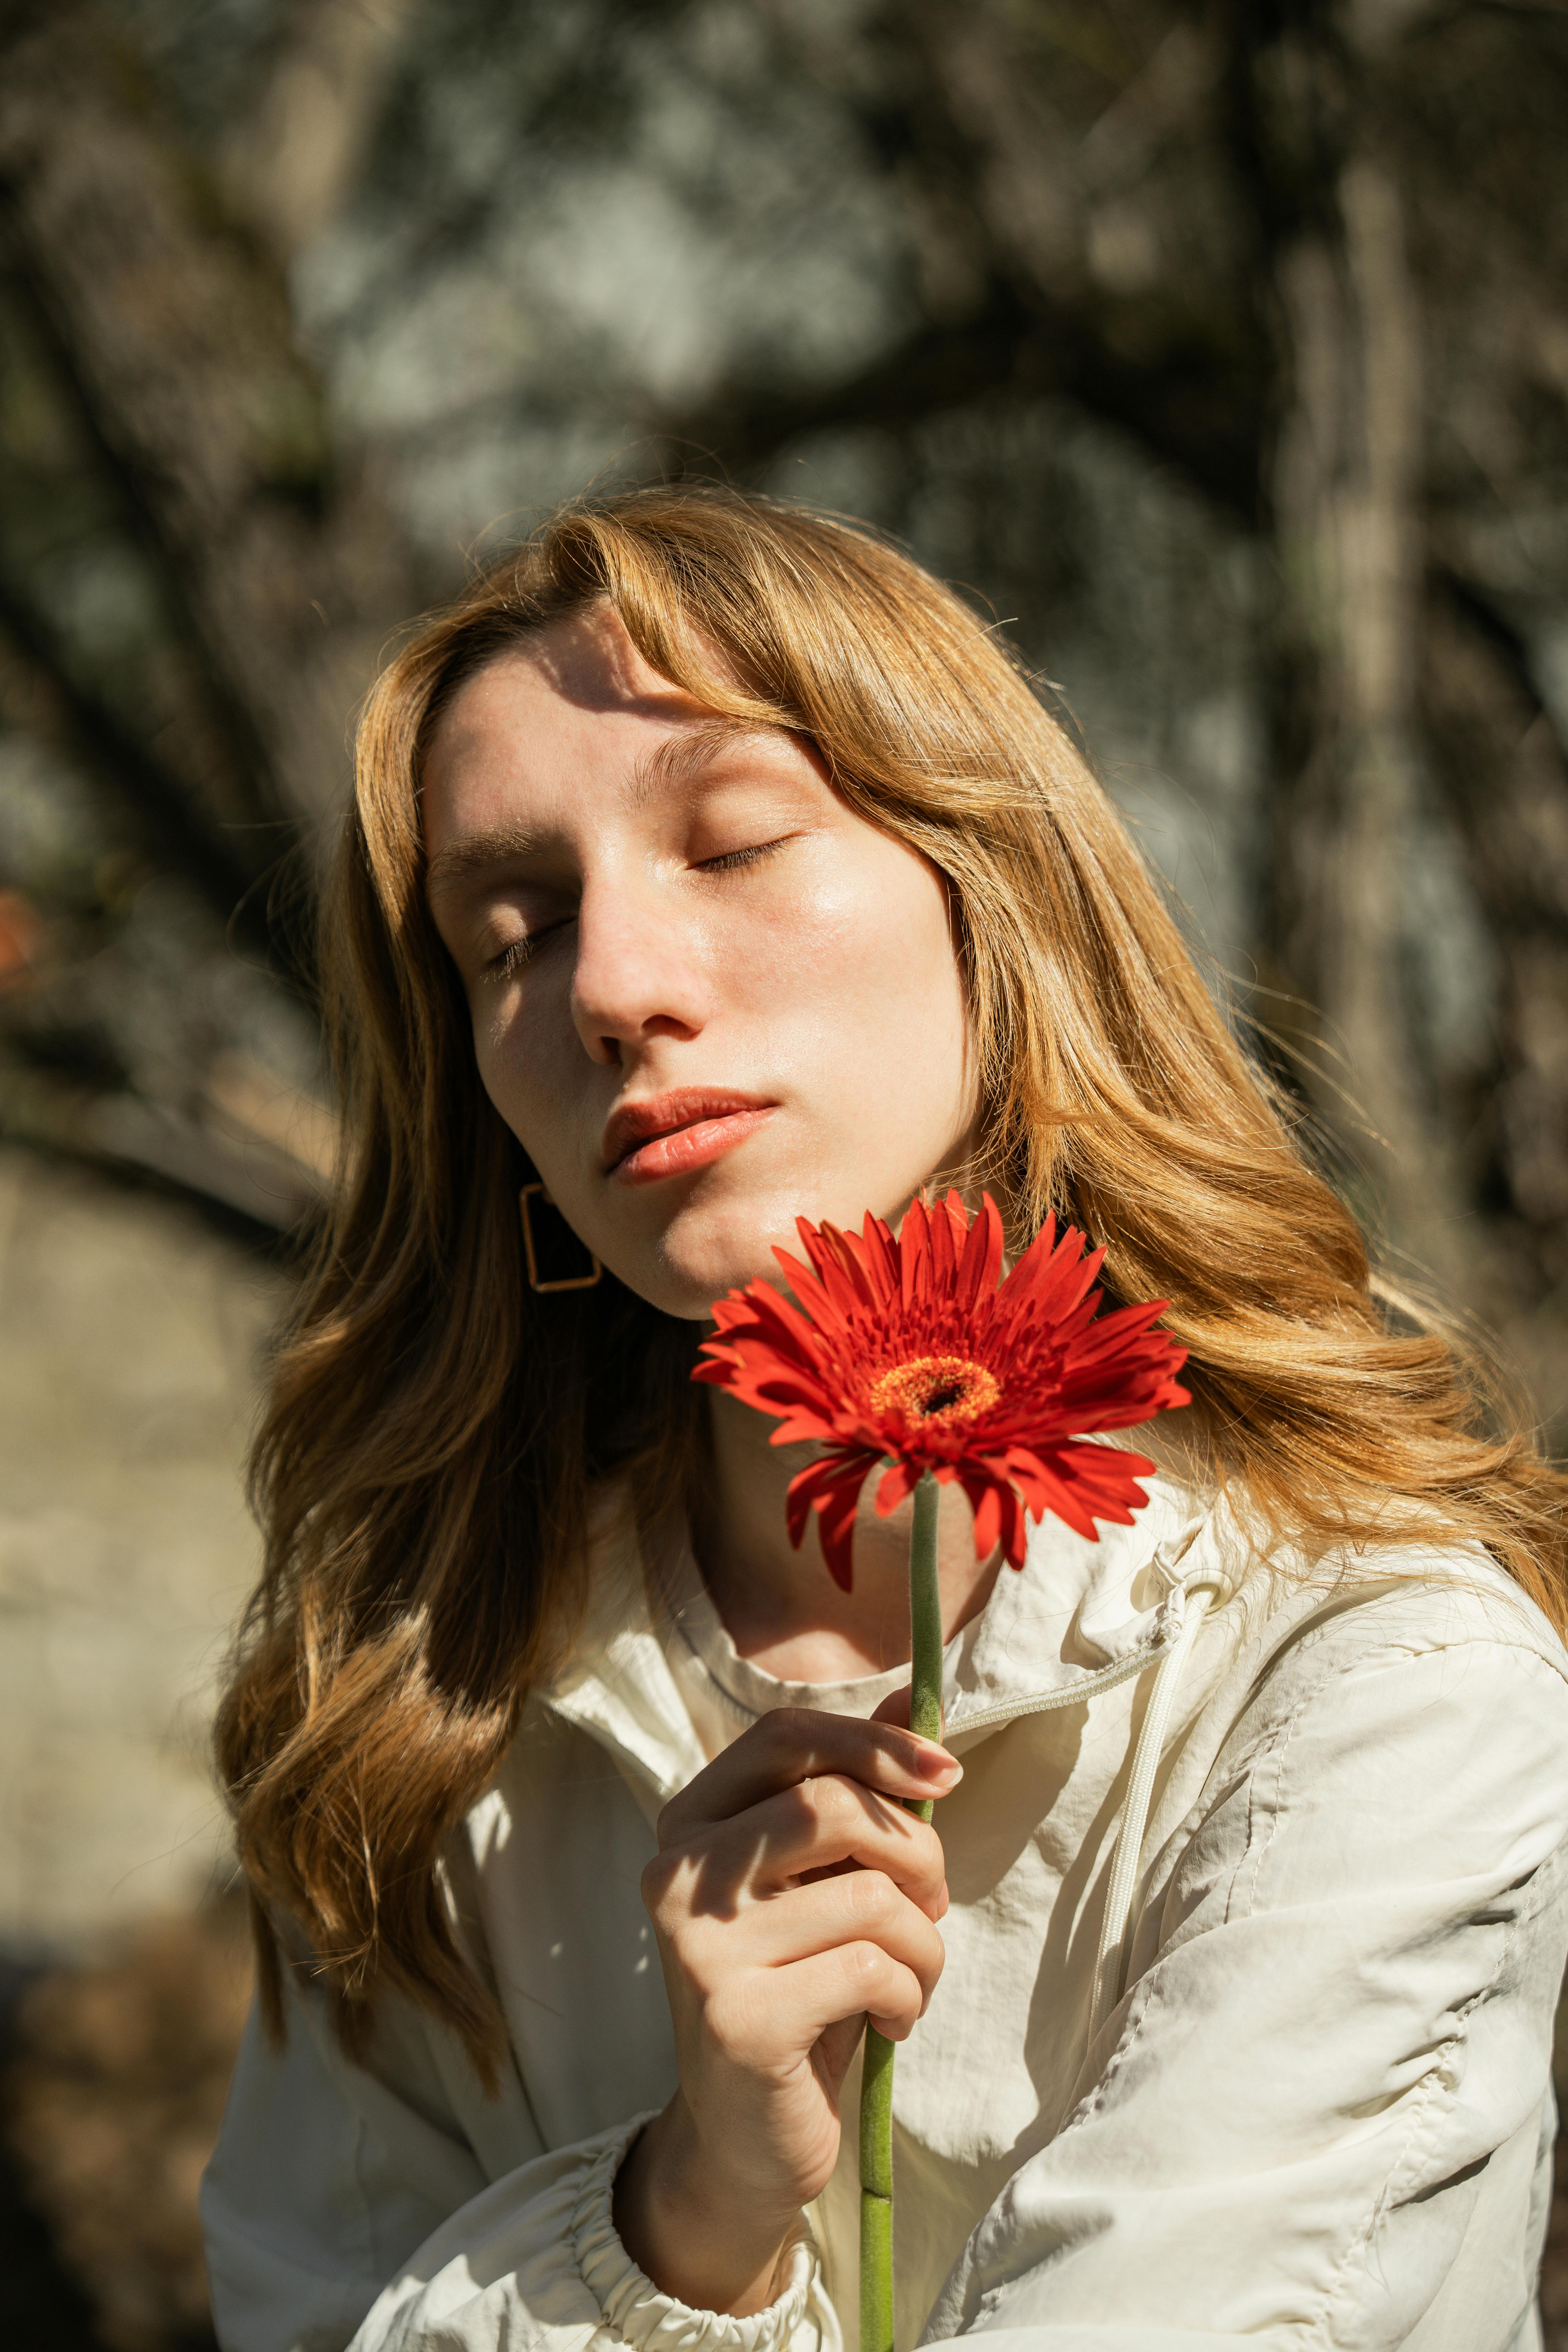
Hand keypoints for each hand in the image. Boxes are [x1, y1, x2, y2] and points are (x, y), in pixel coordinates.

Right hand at [613, 1705, 959, 2316]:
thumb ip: (858, 1785)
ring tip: (907, 1979)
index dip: (876, 1742)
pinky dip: (909, 1996)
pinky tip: (887, 2022)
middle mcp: (678, 1873)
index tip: (947, 1774)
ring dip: (924, 1944)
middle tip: (927, 1907)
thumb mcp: (823, 1878)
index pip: (785, 1737)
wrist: (745, 2136)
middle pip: (834, 1806)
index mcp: (690, 1821)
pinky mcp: (740, 2018)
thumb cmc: (799, 1984)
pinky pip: (873, 1969)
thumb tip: (922, 1695)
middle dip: (917, 1854)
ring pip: (871, 1896)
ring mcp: (702, 1947)